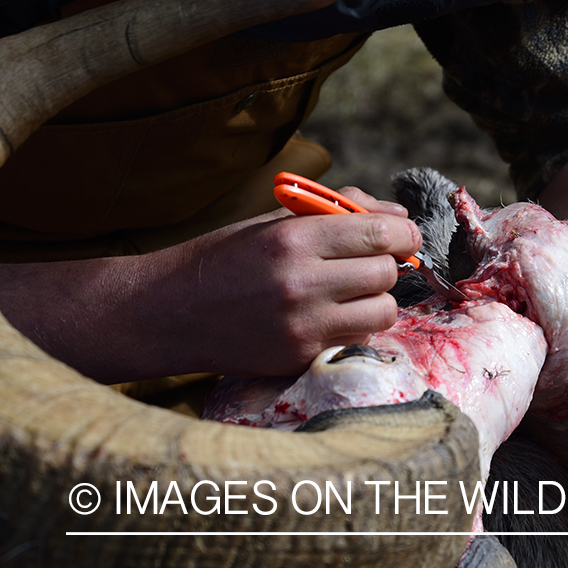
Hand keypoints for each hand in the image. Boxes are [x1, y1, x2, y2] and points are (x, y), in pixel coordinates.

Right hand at [0, 186, 422, 382]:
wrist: (165, 313)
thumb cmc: (223, 258)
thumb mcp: (273, 221)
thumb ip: (337, 211)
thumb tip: (398, 215)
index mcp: (293, 238)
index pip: (381, 233)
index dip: (402, 233)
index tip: (403, 234)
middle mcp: (301, 282)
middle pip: (387, 272)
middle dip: (385, 265)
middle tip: (366, 263)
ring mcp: (302, 325)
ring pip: (383, 311)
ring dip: (376, 299)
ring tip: (350, 292)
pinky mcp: (299, 357)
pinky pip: (357, 338)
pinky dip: (354, 325)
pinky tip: (329, 315)